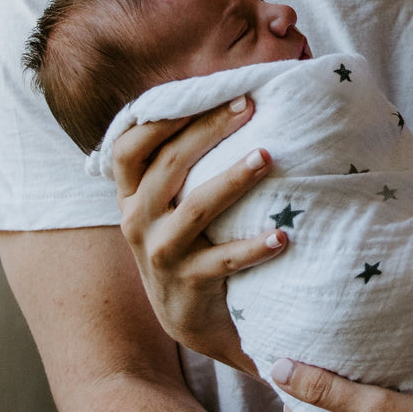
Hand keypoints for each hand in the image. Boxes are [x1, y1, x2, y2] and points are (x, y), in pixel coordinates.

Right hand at [113, 96, 286, 371]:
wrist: (186, 317)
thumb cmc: (186, 241)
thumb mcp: (167, 204)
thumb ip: (180, 163)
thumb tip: (229, 101)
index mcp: (132, 195)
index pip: (130, 148)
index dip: (162, 119)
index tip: (205, 94)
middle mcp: (139, 221)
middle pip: (169, 165)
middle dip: (208, 131)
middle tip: (248, 107)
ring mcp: (161, 254)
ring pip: (196, 208)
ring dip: (233, 179)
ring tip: (266, 156)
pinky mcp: (189, 284)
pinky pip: (224, 261)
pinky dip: (253, 247)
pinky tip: (282, 235)